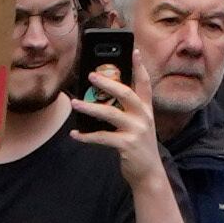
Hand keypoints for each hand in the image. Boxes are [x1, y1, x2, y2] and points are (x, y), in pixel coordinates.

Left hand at [70, 71, 168, 196]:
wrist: (148, 172)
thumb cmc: (138, 146)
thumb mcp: (139, 125)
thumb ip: (126, 111)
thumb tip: (100, 100)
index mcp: (147, 109)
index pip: (145, 83)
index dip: (140, 66)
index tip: (135, 50)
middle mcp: (144, 116)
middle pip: (126, 93)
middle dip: (108, 83)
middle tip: (91, 76)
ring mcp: (136, 130)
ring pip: (110, 114)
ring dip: (90, 108)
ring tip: (75, 104)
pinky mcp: (127, 145)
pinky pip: (102, 137)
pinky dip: (86, 136)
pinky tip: (75, 134)